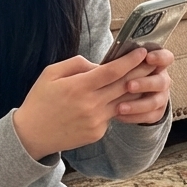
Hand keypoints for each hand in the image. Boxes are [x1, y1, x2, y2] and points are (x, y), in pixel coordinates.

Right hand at [12, 48, 148, 159]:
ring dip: (136, 90)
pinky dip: (118, 106)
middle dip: (141, 72)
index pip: (112, 71)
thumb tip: (99, 64)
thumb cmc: (40, 100)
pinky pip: (112, 116)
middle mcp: (91, 105)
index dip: (130, 61)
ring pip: (123, 102)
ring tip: (147, 79)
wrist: (31, 135)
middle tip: (155, 62)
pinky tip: (122, 99)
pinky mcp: (97, 133)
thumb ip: (76, 64)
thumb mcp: (51, 73)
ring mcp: (96, 121)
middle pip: (124, 86)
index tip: (142, 52)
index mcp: (79, 87)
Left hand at [113, 48, 172, 125]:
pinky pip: (151, 116)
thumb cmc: (115, 75)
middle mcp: (161, 79)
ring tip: (119, 107)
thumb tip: (98, 66)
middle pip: (162, 81)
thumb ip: (111, 62)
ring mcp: (161, 96)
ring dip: (139, 104)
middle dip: (145, 83)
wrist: (117, 94)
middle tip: (128, 86)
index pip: (166, 57)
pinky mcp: (157, 112)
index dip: (159, 57)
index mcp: (155, 63)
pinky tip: (119, 116)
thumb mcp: (113, 64)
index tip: (146, 56)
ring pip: (156, 102)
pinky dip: (135, 116)